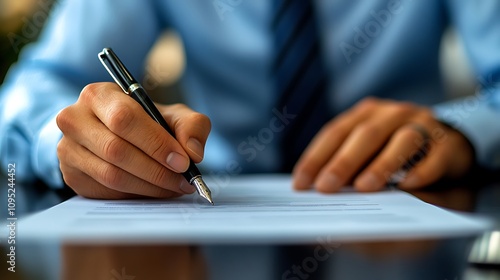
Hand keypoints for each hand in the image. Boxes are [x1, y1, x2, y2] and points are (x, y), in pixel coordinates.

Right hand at [56, 82, 210, 198]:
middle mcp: (74, 119)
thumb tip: (193, 153)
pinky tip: (155, 191)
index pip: (124, 119)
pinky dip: (136, 195)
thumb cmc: (147, 123)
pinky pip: (106, 191)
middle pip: (116, 150)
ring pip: (111, 175)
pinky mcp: (71, 175)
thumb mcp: (174, 116)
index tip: (183, 161)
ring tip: (175, 187)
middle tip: (183, 180)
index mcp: (99, 95)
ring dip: (149, 186)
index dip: (156, 143)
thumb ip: (192, 126)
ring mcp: (68, 149)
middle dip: (156, 170)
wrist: (117, 136)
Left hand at [292, 97, 473, 191]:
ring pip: (402, 141)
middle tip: (326, 187)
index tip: (301, 184)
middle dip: (343, 162)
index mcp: (366, 113)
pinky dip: (422, 171)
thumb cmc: (396, 148)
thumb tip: (317, 189)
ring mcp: (423, 125)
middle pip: (366, 135)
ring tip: (364, 187)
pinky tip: (408, 185)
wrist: (449, 140)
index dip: (316, 157)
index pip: (335, 132)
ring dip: (382, 165)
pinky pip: (436, 157)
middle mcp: (393, 113)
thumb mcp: (369, 148)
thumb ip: (347, 162)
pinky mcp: (448, 143)